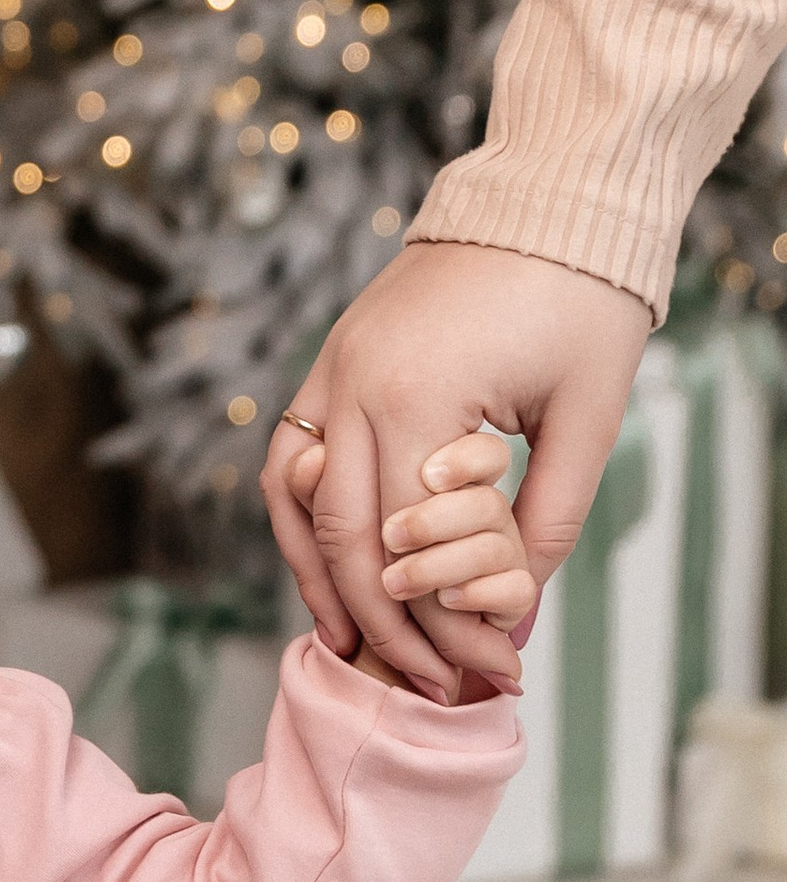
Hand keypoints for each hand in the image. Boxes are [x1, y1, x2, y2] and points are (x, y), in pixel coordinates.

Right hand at [260, 240, 647, 700]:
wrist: (548, 196)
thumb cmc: (580, 298)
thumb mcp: (588, 417)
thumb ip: (546, 519)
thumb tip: (511, 610)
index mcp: (417, 397)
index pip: (412, 546)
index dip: (445, 624)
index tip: (489, 674)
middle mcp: (354, 386)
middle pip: (346, 539)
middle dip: (387, 624)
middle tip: (433, 685)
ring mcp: (332, 370)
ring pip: (297, 505)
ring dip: (321, 582)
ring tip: (354, 647)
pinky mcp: (333, 361)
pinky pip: (293, 458)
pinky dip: (303, 522)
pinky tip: (328, 567)